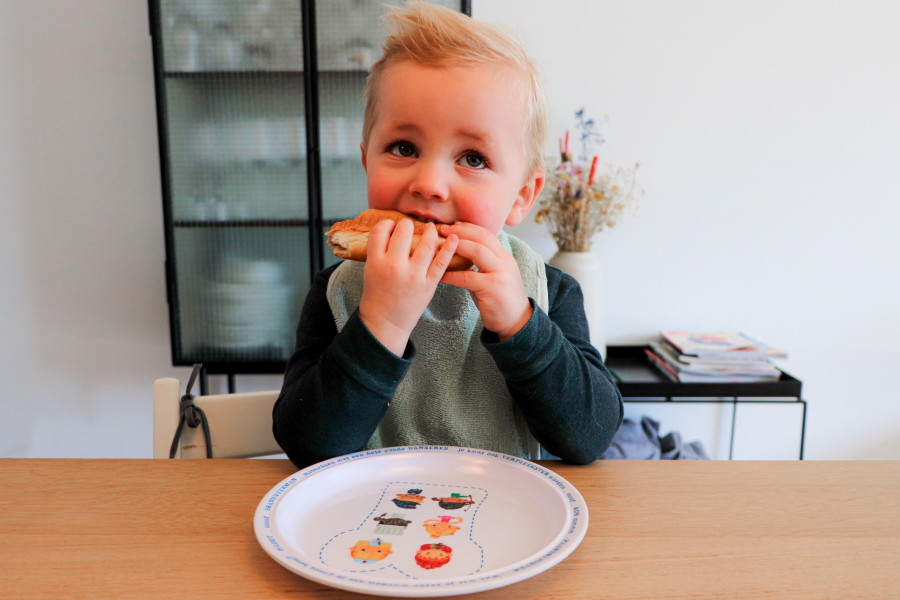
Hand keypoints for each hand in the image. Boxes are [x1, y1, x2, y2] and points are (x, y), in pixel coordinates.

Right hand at [358, 219, 459, 355]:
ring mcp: (413, 275)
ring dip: (430, 231)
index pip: (381, 230)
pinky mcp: (428, 284)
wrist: (385, 321)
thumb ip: (379, 250)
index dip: (387, 224)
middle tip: (411, 226)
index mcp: (376, 261)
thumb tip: (393, 230)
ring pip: (427, 243)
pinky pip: (442, 262)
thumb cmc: (377, 294)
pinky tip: (454, 239)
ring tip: (430, 228)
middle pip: (404, 232)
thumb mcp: (370, 269)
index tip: (392, 226)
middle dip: (408, 224)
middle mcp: (394, 266)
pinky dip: (450, 248)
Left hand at [438, 222, 532, 340]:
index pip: (486, 234)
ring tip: (440, 246)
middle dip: (460, 232)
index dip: (468, 227)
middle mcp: (505, 261)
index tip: (452, 224)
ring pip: (478, 251)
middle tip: (442, 230)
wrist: (516, 322)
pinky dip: (452, 275)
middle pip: (482, 238)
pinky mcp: (493, 288)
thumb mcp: (492, 276)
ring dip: (457, 246)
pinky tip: (440, 275)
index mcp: (504, 256)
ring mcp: (500, 273)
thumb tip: (458, 253)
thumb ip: (480, 264)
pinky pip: (468, 277)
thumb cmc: (499, 300)